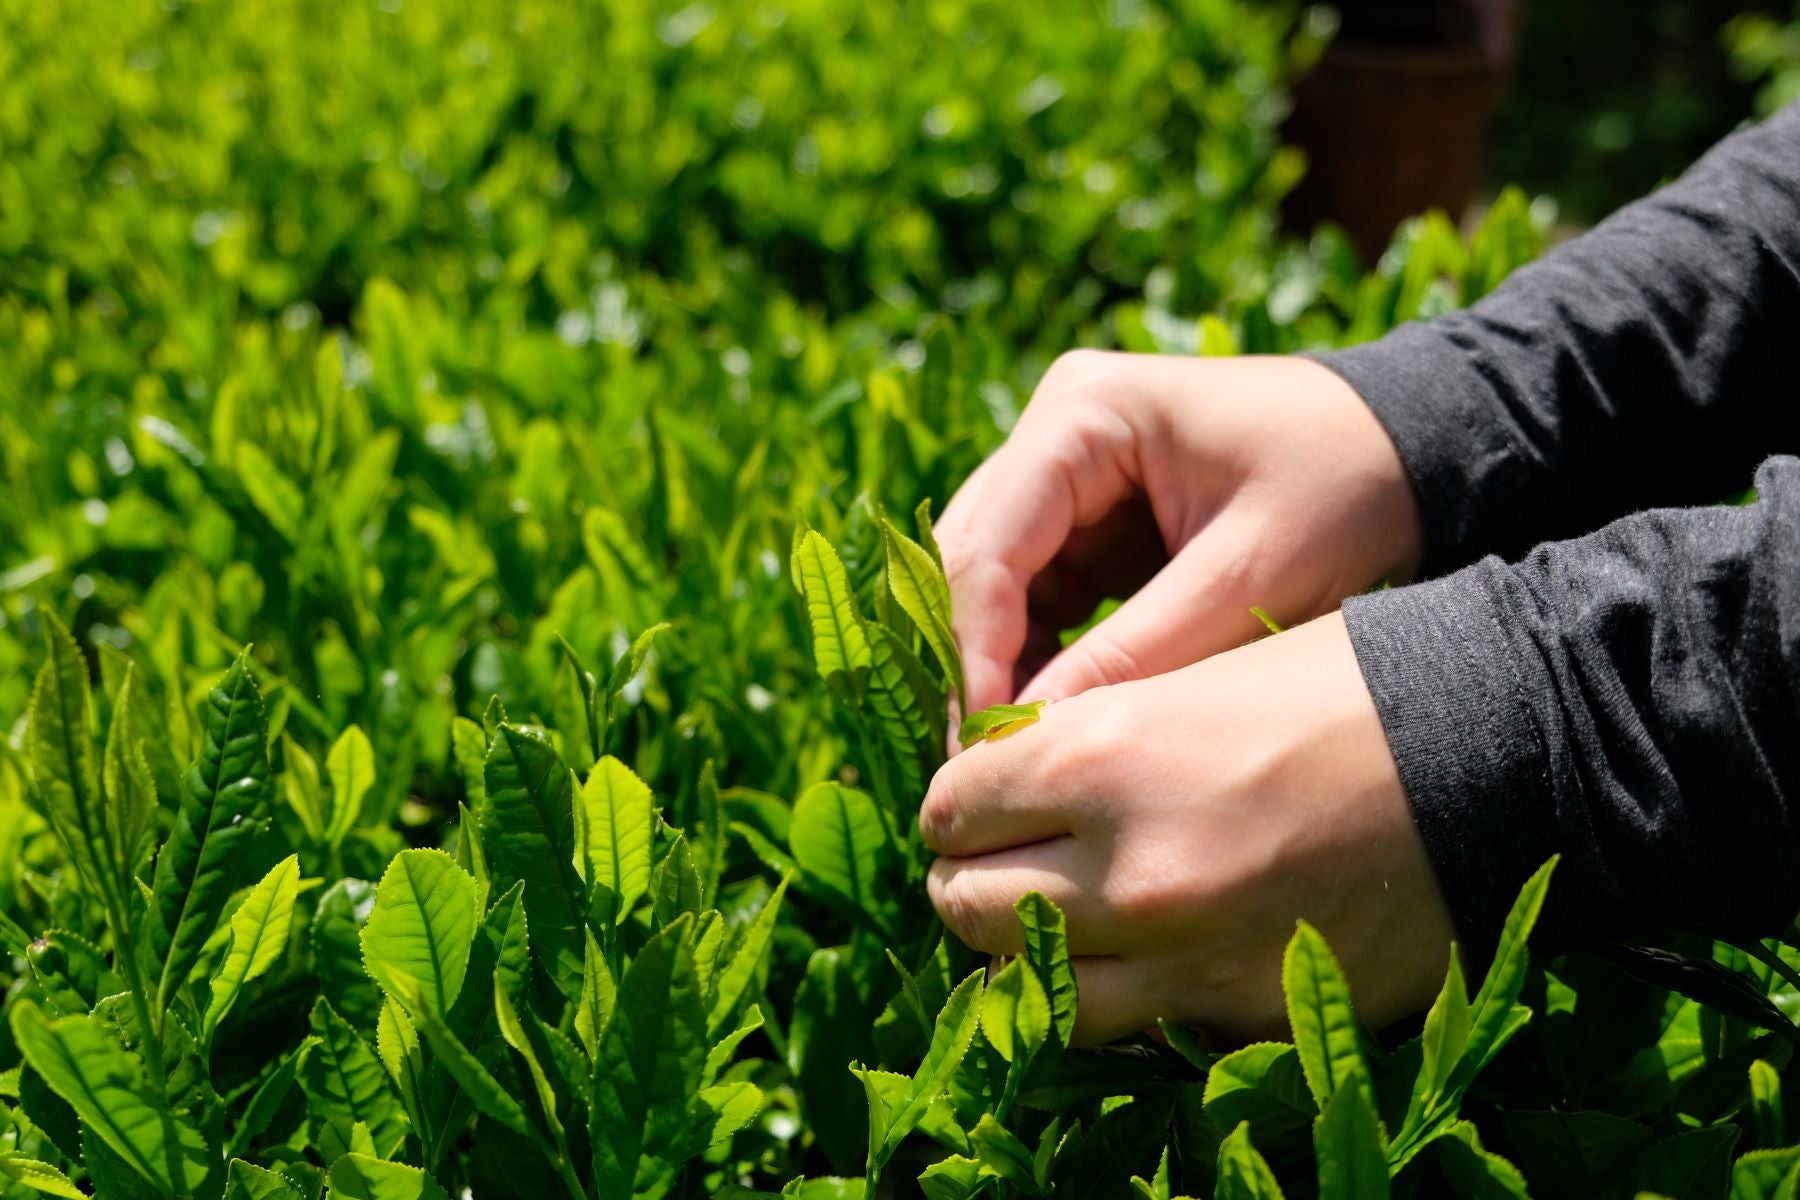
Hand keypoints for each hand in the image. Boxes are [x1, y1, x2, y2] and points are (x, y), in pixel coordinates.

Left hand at [919, 611, 1454, 1045]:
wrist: (1498, 749)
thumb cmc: (1340, 685)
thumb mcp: (1188, 679)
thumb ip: (1083, 738)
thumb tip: (1003, 781)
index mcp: (1100, 758)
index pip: (951, 807)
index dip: (956, 802)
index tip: (977, 799)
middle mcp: (1125, 871)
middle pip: (964, 904)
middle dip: (967, 878)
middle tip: (997, 860)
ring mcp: (1183, 959)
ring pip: (1027, 990)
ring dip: (1022, 954)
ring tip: (1049, 918)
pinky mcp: (1241, 1014)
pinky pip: (1127, 1026)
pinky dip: (1112, 994)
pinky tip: (1134, 952)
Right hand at [933, 351, 1421, 712]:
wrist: (1417, 445)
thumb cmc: (1347, 487)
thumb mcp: (1250, 576)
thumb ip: (1138, 655)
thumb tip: (1032, 738)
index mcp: (1084, 412)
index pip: (988, 542)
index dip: (973, 648)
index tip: (985, 744)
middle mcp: (1055, 426)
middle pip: (972, 556)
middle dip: (974, 660)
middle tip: (980, 764)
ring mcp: (1067, 466)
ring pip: (993, 580)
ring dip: (1001, 662)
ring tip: (1013, 752)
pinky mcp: (1088, 511)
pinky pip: (1036, 589)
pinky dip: (1038, 653)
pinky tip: (1050, 718)